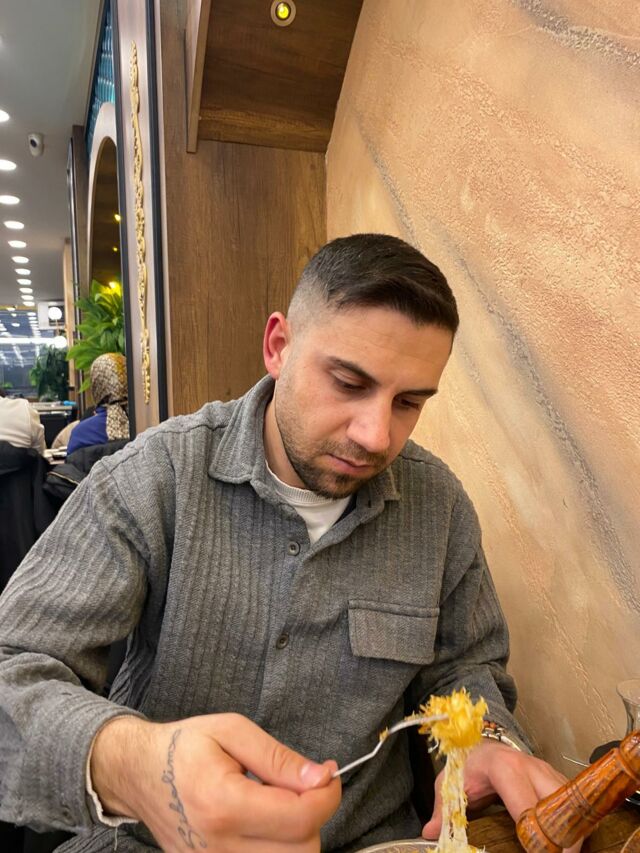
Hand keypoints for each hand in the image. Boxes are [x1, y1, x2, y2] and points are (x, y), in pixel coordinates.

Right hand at [91, 712, 340, 851]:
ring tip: (281, 802)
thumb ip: (278, 758)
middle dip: (314, 815)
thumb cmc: (184, 746)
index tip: (328, 774)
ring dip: (297, 835)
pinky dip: (276, 846)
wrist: (137, 774)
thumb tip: (321, 777)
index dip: (327, 796)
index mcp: (223, 804)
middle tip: (303, 784)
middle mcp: (218, 847)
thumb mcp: (232, 731)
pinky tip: (266, 821)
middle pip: (301, 850)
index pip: (300, 819)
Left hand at [422, 739, 581, 851]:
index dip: (534, 836)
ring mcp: (549, 772)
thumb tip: (430, 834)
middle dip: (563, 838)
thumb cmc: (467, 766)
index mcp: (504, 768)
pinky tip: (567, 842)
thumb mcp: (449, 784)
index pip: (527, 806)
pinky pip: (575, 804)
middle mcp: (532, 767)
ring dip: (572, 832)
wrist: (482, 744)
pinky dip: (574, 824)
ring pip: (572, 805)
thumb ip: (442, 811)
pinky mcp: (559, 779)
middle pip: (558, 806)